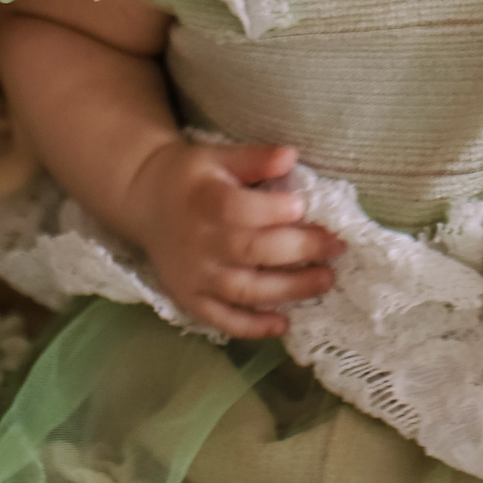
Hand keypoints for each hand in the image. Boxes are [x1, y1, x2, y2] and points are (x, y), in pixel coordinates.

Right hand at [122, 141, 344, 339]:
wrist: (145, 201)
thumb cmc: (191, 177)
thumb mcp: (219, 157)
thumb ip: (255, 158)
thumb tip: (292, 155)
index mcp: (204, 202)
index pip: (240, 210)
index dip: (275, 210)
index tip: (305, 206)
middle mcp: (199, 243)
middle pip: (251, 251)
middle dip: (299, 250)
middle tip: (337, 246)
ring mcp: (194, 276)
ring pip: (244, 290)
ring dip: (288, 290)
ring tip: (325, 280)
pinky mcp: (190, 298)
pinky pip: (222, 319)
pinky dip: (252, 327)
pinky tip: (283, 325)